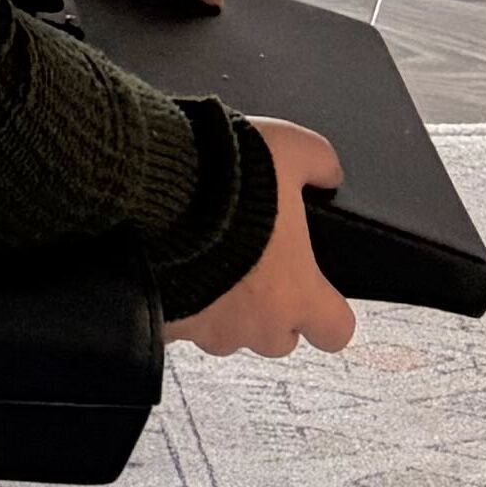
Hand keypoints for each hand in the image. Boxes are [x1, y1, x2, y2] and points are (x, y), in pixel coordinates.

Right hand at [167, 119, 353, 358]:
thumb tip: (329, 171)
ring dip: (222, 304)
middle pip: (278, 337)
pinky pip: (180, 323)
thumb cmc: (226, 183)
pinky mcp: (167, 325)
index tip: (318, 291)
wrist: (151, 192)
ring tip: (206, 258)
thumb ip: (317, 162)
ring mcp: (209, 330)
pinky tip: (173, 263)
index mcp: (296, 293)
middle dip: (269, 310)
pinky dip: (179, 299)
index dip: (329, 311)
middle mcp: (257, 323)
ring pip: (227, 332)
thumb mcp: (288, 149)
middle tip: (255, 267)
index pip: (335, 330)